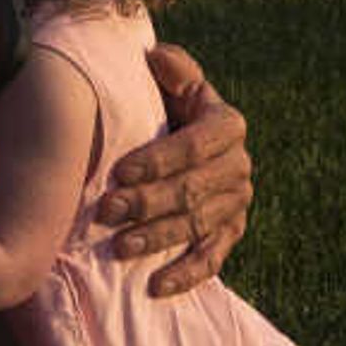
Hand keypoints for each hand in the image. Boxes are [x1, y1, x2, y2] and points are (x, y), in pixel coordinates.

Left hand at [92, 43, 250, 297]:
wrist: (176, 140)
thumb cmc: (162, 106)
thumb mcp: (167, 83)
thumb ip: (170, 69)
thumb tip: (156, 58)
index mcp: (227, 124)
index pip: (196, 145)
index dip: (159, 159)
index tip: (119, 172)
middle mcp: (240, 165)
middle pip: (194, 189)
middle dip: (148, 202)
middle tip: (106, 212)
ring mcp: (236, 204)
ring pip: (199, 226)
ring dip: (159, 238)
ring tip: (120, 248)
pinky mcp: (229, 234)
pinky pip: (212, 259)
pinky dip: (185, 275)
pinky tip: (156, 287)